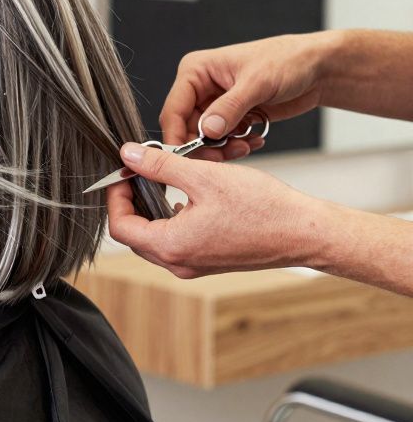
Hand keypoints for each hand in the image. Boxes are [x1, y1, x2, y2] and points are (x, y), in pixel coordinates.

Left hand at [105, 143, 328, 277]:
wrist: (305, 232)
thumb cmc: (263, 208)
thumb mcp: (205, 176)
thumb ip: (161, 166)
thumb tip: (128, 155)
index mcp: (172, 246)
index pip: (120, 227)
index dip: (115, 198)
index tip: (123, 173)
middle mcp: (179, 263)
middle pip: (134, 235)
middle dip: (131, 203)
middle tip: (138, 174)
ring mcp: (194, 266)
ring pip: (154, 239)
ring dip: (151, 210)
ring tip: (160, 181)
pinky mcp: (208, 262)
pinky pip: (175, 242)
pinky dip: (171, 219)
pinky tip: (184, 197)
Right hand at [158, 32, 337, 160]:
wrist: (317, 68)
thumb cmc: (288, 60)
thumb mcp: (257, 82)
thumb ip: (229, 108)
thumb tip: (206, 131)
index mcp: (196, 71)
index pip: (174, 110)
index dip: (176, 136)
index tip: (185, 159)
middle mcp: (200, 88)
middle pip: (186, 129)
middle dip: (204, 146)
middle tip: (224, 155)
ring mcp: (215, 103)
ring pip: (203, 139)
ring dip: (222, 148)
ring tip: (245, 145)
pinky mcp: (230, 116)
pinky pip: (221, 140)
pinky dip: (235, 146)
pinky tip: (254, 139)